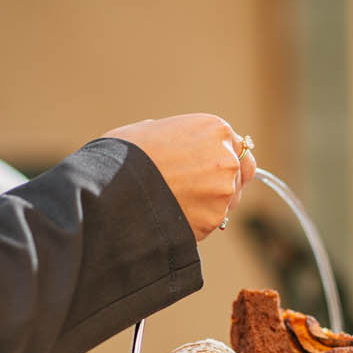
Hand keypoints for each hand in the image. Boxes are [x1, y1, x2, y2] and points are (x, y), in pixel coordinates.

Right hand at [103, 113, 255, 240]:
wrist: (113, 188)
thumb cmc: (124, 155)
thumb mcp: (153, 130)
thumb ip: (178, 137)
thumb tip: (179, 146)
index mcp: (215, 128)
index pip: (239, 148)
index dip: (226, 161)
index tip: (215, 171)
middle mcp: (227, 158)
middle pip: (239, 176)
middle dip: (223, 184)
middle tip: (199, 191)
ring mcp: (223, 191)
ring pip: (227, 202)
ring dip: (210, 205)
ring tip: (178, 203)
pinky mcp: (214, 219)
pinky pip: (211, 223)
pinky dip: (197, 223)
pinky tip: (173, 215)